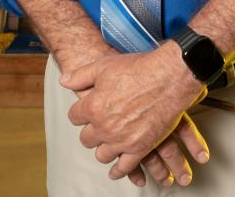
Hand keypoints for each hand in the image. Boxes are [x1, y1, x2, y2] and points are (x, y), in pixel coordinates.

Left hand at [61, 44, 207, 183]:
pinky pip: (124, 167)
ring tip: (108, 141)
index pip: (74, 117)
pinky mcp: (140, 148)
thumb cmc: (140, 69)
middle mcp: (104, 126)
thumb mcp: (105, 65)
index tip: (86, 111)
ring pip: (102, 154)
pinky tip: (116, 170)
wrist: (170, 77)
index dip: (80, 112)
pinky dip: (118, 170)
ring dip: (103, 148)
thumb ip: (81, 75)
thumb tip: (64, 80)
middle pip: (86, 138)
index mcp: (93, 106)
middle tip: (98, 125)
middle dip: (90, 131)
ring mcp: (122, 140)